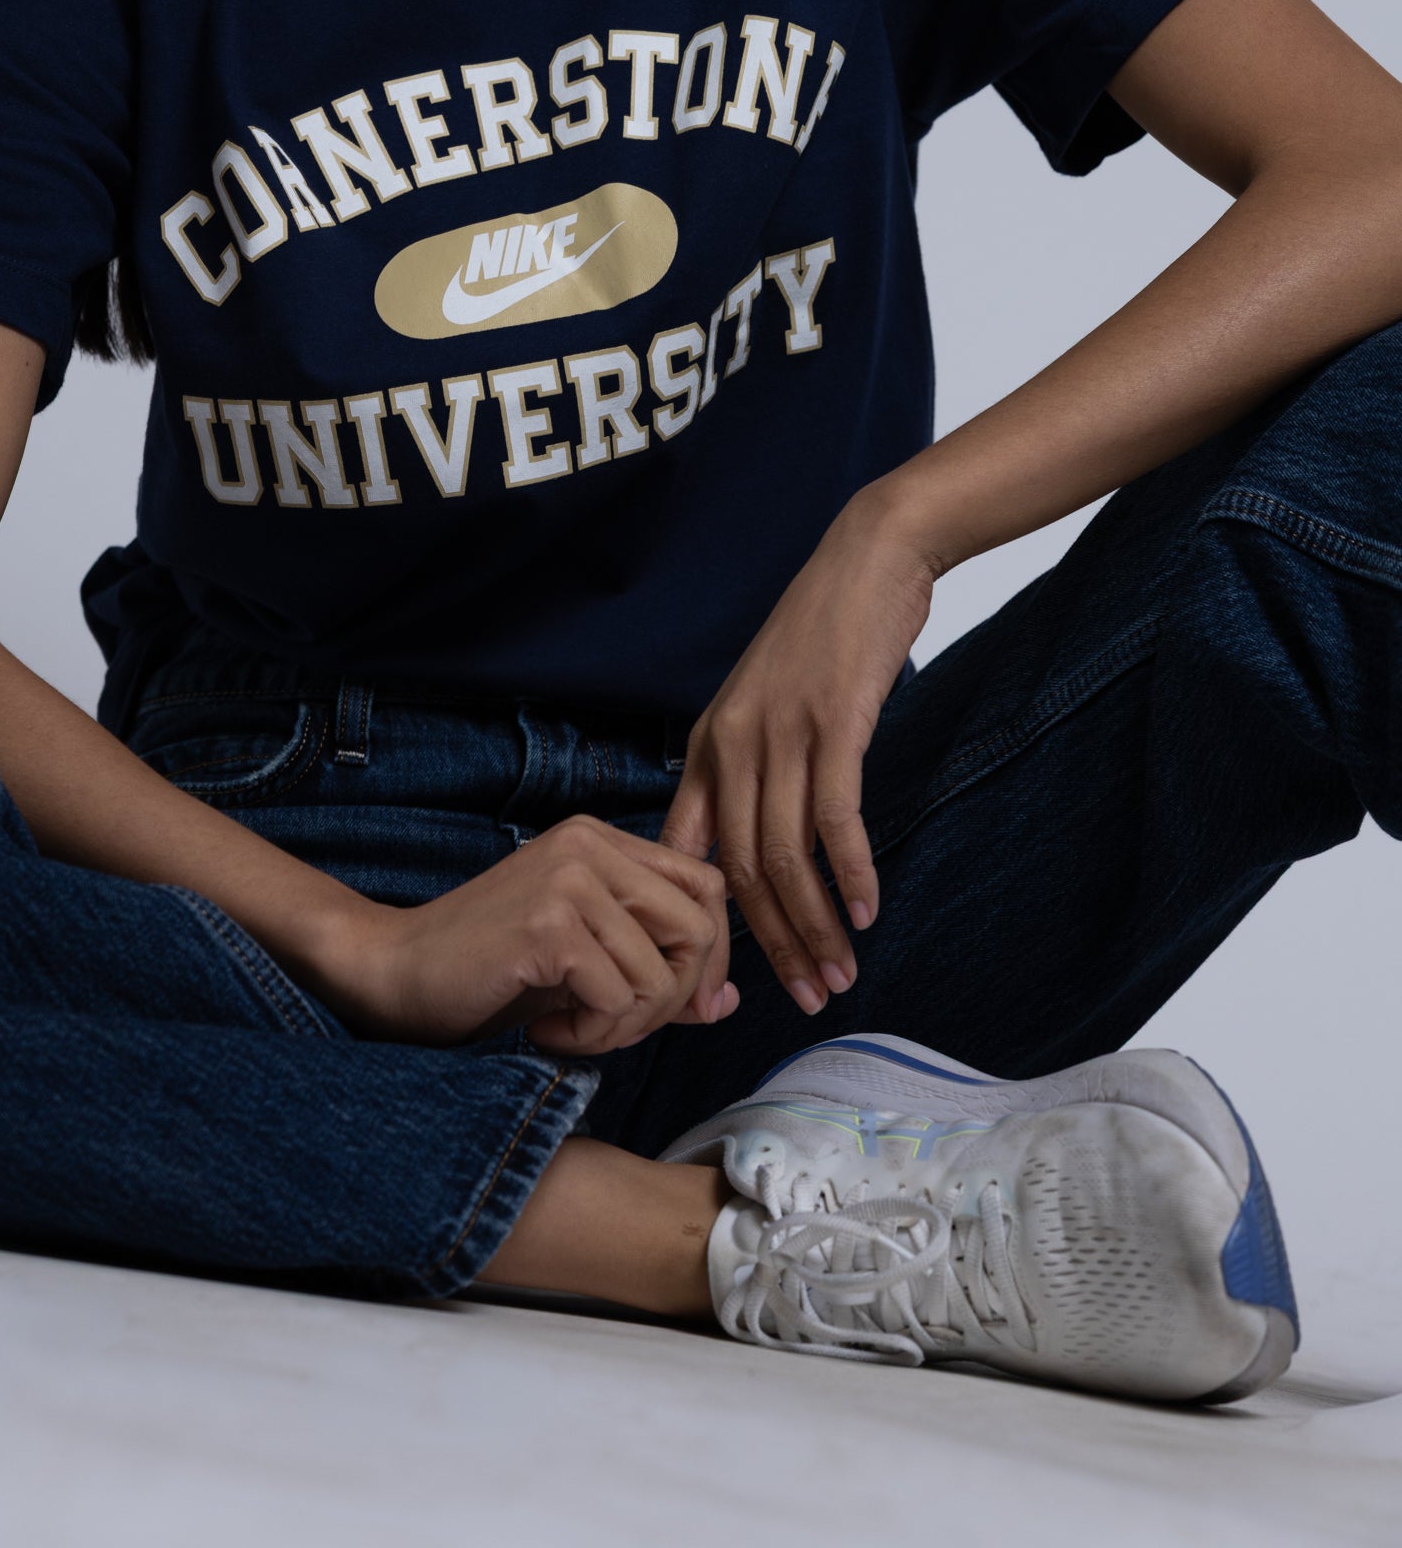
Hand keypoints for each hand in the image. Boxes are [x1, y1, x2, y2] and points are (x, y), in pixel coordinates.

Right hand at [314, 815, 737, 1053]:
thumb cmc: (488, 971)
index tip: (680, 1006)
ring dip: (622, 1026)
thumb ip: (655, 969)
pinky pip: (617, 997)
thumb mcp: (585, 961)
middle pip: (698, 929)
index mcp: (600, 840)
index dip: (708, 958)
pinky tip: (547, 1029)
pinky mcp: (550, 925)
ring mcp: (569, 880)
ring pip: (659, 974)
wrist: (393, 973)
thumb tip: (727, 1003)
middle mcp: (589, 845)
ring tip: (570, 1027)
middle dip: (672, 999)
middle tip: (615, 1024)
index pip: (706, 887)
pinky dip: (591, 1034)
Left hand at [660, 481, 937, 1014]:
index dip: (706, 928)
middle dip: (773, 946)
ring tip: (840, 974)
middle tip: (806, 999)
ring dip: (814, 926)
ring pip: (786, 857)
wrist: (867, 558)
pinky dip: (851, 873)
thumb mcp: (764, 704)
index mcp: (708, 747)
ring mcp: (780, 734)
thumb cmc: (823, 636)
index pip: (690, 858)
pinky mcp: (832, 724)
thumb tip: (752, 846)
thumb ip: (752, 770)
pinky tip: (867, 912)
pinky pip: (835, 819)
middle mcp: (732, 745)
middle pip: (742, 873)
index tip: (730, 982)